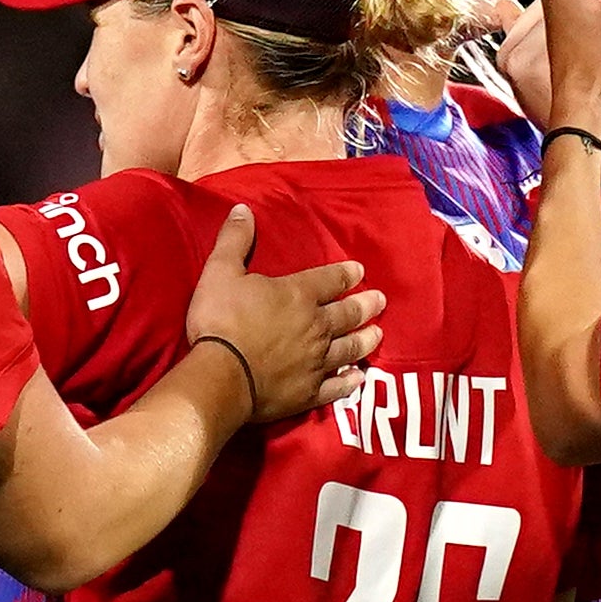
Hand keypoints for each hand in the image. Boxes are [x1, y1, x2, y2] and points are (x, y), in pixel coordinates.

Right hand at [182, 208, 385, 424]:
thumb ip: (234, 241)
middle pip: (347, 314)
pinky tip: (358, 379)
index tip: (360, 271)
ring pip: (349, 349)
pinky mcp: (309, 392)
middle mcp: (316, 327)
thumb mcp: (220, 272)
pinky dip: (349, 383)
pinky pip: (336, 388)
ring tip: (378, 335)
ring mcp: (316, 362)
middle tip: (381, 302)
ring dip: (365, 340)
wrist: (220, 377)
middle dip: (365, 306)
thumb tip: (243, 209)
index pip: (331, 279)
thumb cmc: (220, 322)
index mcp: (298, 295)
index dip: (346, 274)